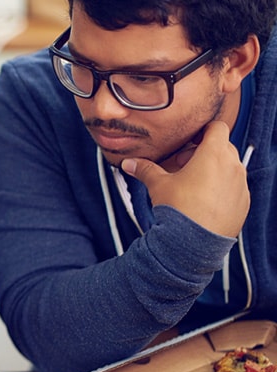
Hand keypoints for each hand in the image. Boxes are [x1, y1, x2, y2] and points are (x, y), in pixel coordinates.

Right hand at [121, 120, 248, 237]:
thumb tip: (127, 163)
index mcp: (214, 154)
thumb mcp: (158, 185)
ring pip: (230, 168)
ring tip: (192, 185)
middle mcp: (233, 166)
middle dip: (204, 152)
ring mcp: (241, 185)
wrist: (194, 243)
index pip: (217, 128)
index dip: (202, 131)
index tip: (189, 142)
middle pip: (223, 147)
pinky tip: (204, 201)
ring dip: (214, 170)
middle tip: (183, 166)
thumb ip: (145, 169)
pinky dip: (222, 188)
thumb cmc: (179, 209)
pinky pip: (235, 187)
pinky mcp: (244, 202)